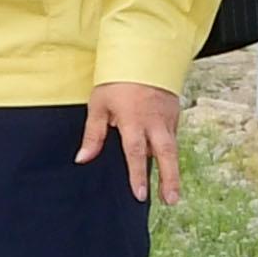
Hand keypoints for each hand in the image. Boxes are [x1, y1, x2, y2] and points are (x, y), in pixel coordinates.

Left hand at [78, 81, 184, 204]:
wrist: (143, 54)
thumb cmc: (116, 80)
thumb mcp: (99, 104)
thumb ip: (93, 134)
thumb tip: (82, 159)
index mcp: (133, 120)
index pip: (135, 152)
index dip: (137, 175)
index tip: (140, 195)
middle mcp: (154, 122)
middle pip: (166, 154)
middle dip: (169, 179)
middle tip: (171, 202)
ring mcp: (167, 118)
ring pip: (172, 148)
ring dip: (173, 172)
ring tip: (172, 195)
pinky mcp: (174, 114)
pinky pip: (172, 137)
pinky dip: (170, 153)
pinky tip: (167, 167)